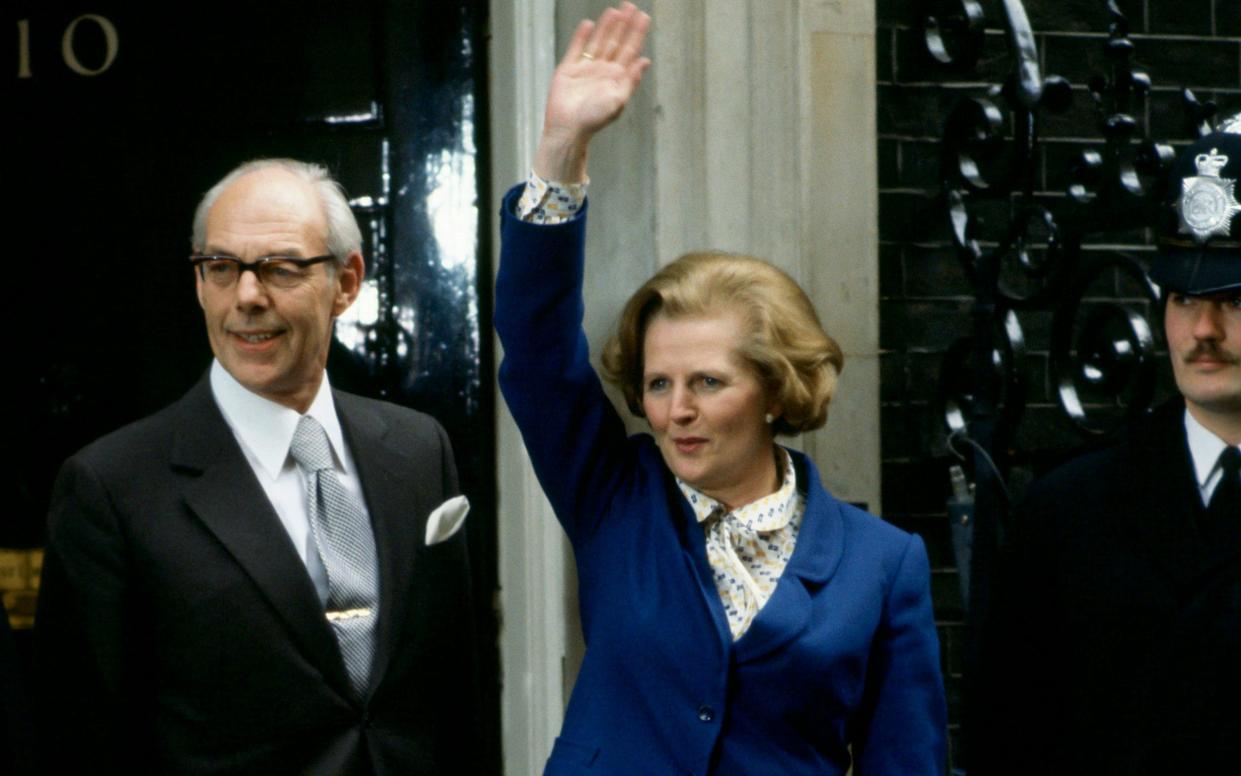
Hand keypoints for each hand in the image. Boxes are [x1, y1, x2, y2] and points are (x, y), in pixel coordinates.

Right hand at [534, 2, 651, 182]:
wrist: (568, 128)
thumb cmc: (594, 120)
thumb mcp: (618, 101)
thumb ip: (631, 80)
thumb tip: (645, 60)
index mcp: (617, 78)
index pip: (630, 50)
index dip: (637, 34)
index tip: (644, 17)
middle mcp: (603, 71)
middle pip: (616, 42)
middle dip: (624, 25)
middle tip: (631, 6)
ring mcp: (585, 69)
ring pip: (598, 42)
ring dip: (606, 27)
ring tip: (615, 11)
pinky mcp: (568, 70)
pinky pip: (576, 49)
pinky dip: (582, 36)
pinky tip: (589, 24)